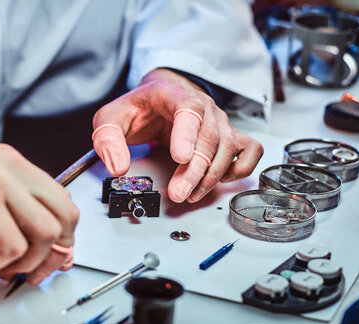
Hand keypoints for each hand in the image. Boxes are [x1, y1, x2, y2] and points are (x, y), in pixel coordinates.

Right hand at [0, 140, 78, 276]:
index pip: (61, 198)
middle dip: (55, 251)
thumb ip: (3, 220)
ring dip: (22, 259)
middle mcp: (10, 168)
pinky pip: (12, 247)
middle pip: (65, 215)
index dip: (63, 234)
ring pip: (45, 234)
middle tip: (34, 269)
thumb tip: (25, 255)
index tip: (53, 255)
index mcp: (10, 161)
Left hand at [92, 68, 262, 202]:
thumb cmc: (137, 108)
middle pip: (209, 138)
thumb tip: (118, 168)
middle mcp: (203, 106)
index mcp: (173, 95)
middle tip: (178, 193)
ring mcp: (219, 120)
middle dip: (194, 171)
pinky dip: (240, 168)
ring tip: (189, 194)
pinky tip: (219, 180)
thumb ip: (108, 140)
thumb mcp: (110, 118)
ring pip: (228, 148)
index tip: (179, 158)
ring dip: (211, 176)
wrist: (158, 97)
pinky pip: (250, 150)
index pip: (188, 110)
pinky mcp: (229, 134)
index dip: (186, 135)